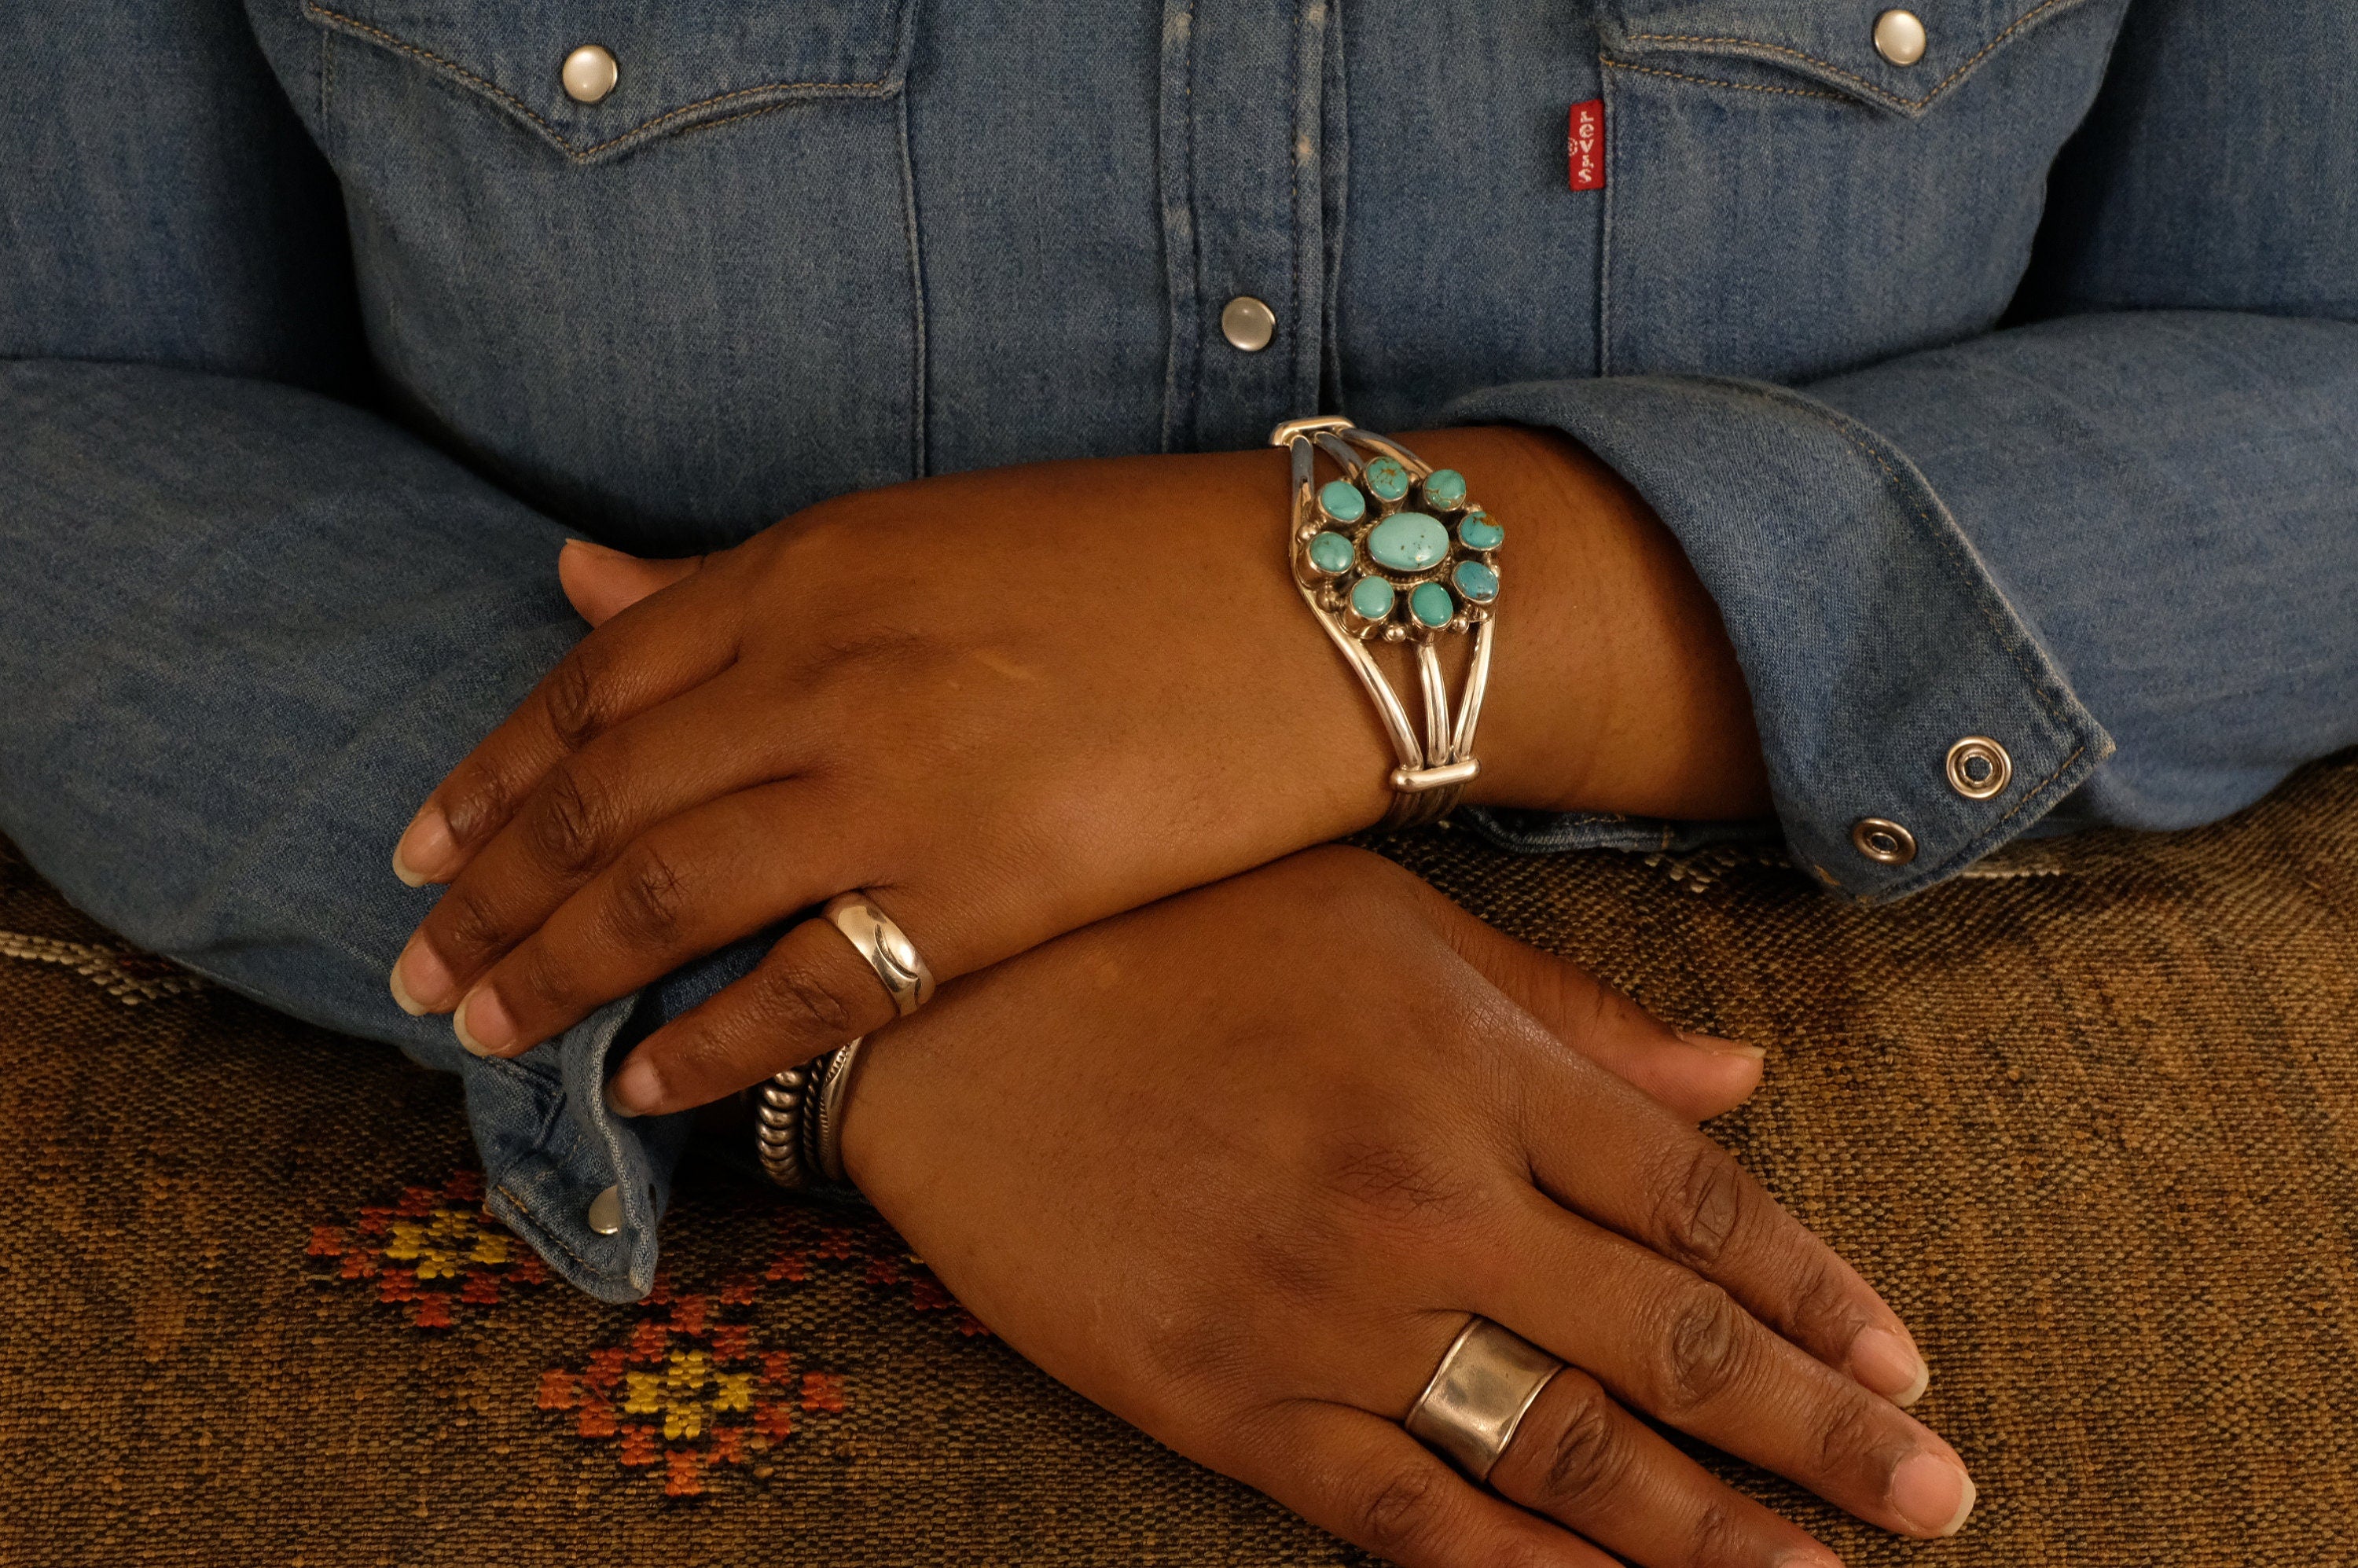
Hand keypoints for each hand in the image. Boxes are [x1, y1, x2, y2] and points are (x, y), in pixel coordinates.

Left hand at [387, 431, 1764, 1112]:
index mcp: (809, 564)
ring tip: (484, 1031)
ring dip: (552, 970)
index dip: (489, 778)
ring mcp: (899, 780)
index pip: (590, 684)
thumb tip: (574, 576)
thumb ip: (739, 580)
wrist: (1328, 602)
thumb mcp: (919, 531)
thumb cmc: (1136, 560)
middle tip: (419, 967)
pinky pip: (804, 986)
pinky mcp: (986, 889)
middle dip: (487, 894)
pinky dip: (702, 1039)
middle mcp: (826, 667)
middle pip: (599, 799)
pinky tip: (641, 1081)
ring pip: (662, 892)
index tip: (426, 851)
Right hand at [844, 848, 1966, 1567]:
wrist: (939, 1005)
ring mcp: (1324, 1310)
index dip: (1816, 1291)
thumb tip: (1737, 1079)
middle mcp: (1425, 1194)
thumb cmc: (1170, 924)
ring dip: (1702, 1530)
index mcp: (1472, 1060)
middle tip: (1937, 1505)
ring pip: (1556, 1449)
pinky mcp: (1221, 1396)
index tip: (1908, 1366)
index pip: (1693, 1202)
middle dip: (1816, 1432)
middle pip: (1665, 1340)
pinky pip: (1398, 1512)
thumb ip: (1567, 1014)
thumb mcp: (1384, 919)